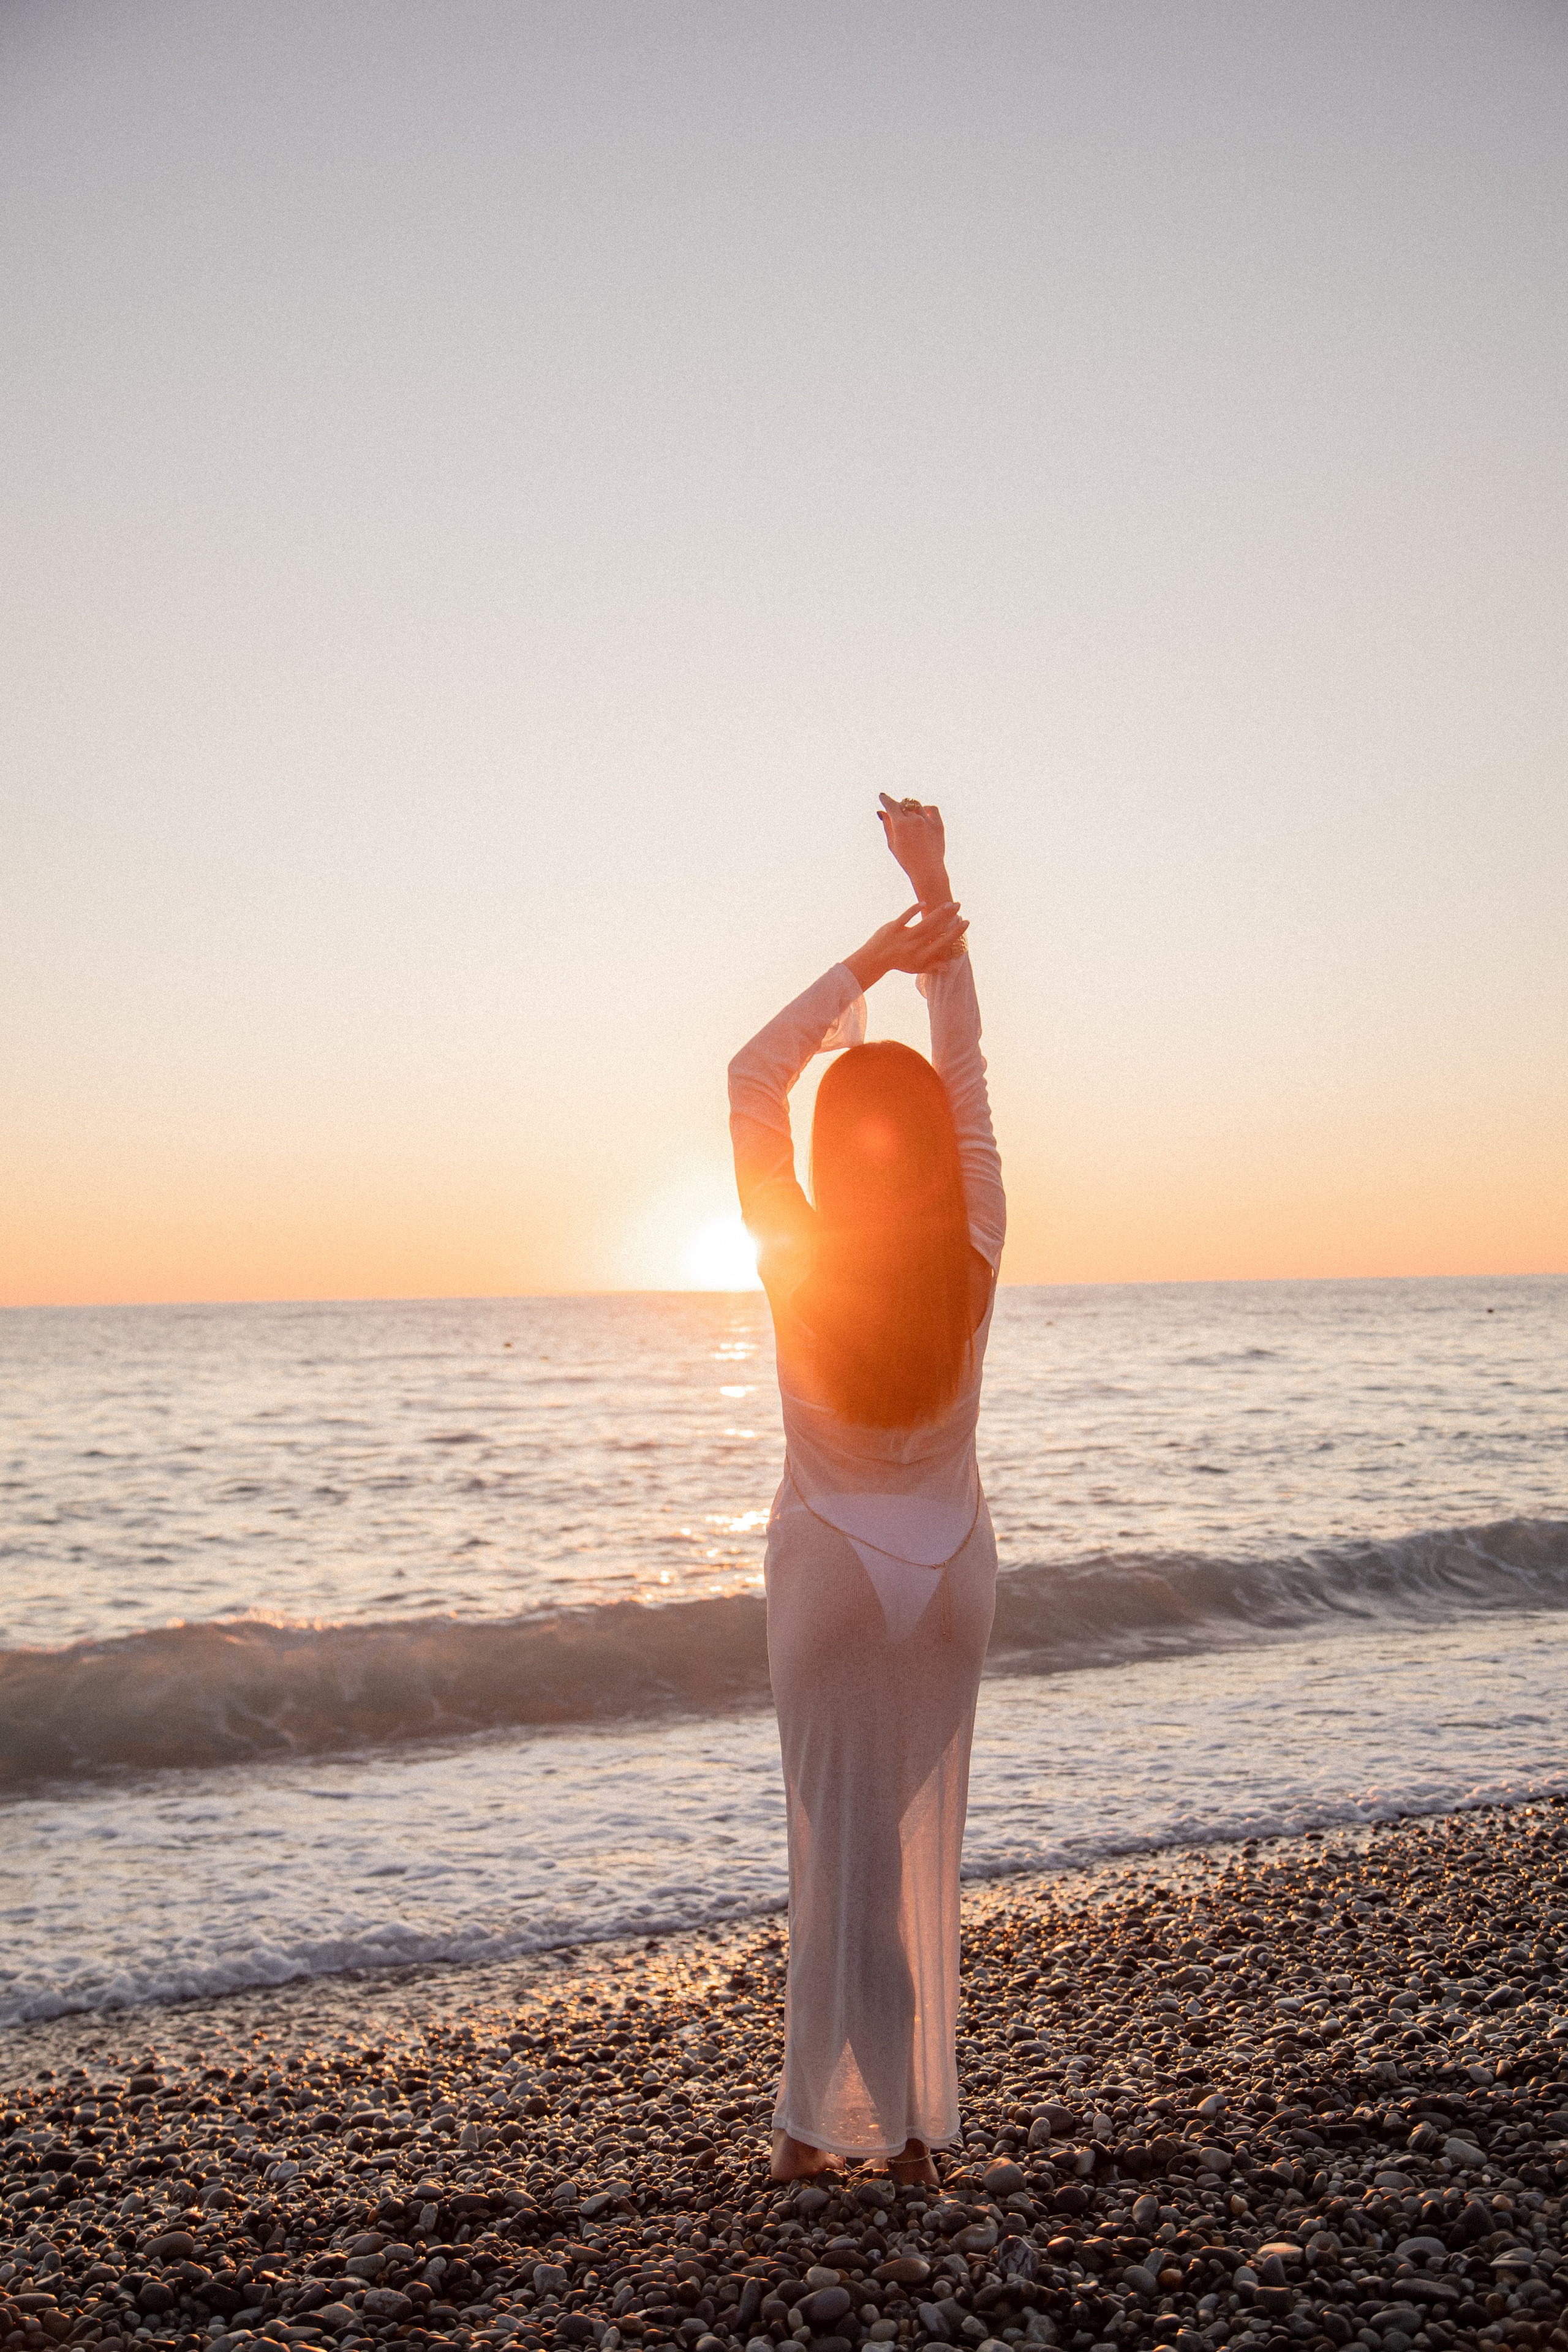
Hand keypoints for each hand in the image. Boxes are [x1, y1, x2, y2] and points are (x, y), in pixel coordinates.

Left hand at [844, 901, 967, 992]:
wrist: (875, 959)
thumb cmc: (898, 963)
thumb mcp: (916, 967)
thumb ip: (932, 967)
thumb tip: (947, 967)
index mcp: (923, 955)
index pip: (943, 943)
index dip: (956, 932)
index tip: (965, 922)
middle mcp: (915, 946)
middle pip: (936, 930)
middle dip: (949, 918)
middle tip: (959, 907)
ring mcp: (904, 936)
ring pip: (925, 923)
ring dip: (938, 912)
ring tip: (948, 903)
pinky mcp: (893, 928)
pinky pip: (905, 917)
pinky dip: (914, 909)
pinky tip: (924, 903)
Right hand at [877, 793, 949, 903]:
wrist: (927, 870)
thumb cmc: (906, 859)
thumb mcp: (892, 843)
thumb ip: (887, 825)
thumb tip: (882, 811)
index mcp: (900, 824)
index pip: (891, 805)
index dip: (885, 799)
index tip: (882, 796)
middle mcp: (914, 819)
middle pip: (903, 804)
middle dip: (897, 807)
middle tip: (896, 813)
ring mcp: (927, 821)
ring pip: (916, 805)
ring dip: (910, 808)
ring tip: (909, 817)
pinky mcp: (938, 824)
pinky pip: (932, 808)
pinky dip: (926, 808)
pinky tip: (922, 813)